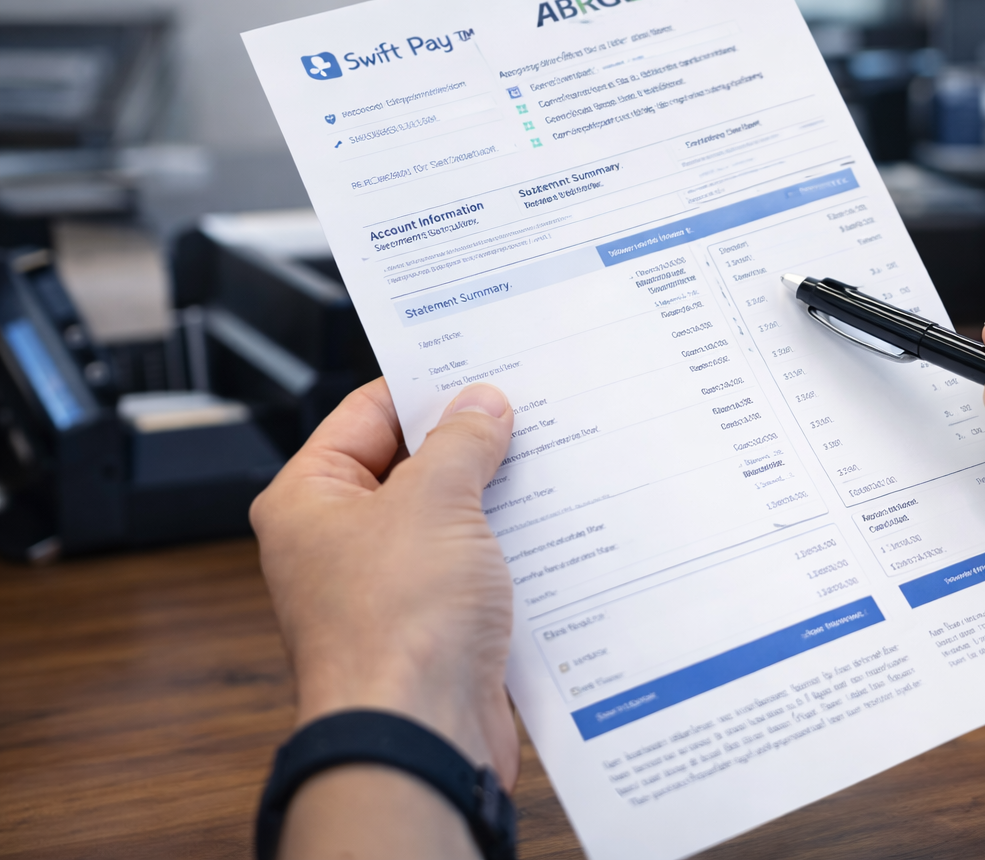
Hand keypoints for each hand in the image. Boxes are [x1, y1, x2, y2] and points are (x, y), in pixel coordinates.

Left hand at [251, 379, 517, 784]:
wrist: (419, 735)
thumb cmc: (395, 627)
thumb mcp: (435, 500)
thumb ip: (461, 442)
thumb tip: (481, 406)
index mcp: (309, 500)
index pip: (367, 413)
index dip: (426, 387)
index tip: (481, 368)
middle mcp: (339, 543)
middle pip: (412, 466)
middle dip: (471, 444)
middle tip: (527, 412)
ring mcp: (387, 588)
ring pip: (450, 520)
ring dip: (497, 498)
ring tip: (550, 464)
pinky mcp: (433, 628)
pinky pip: (475, 570)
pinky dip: (510, 551)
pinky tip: (554, 529)